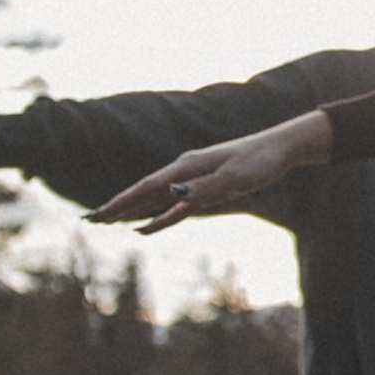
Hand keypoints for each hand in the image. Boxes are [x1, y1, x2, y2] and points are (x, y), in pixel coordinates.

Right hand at [89, 114, 331, 232]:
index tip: (99, 215)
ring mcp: (195, 178)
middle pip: (145, 192)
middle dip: (119, 206)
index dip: (122, 202)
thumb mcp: (234, 178)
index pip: (147, 187)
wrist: (282, 149)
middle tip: (92, 220)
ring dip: (134, 210)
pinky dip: (160, 215)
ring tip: (110, 221)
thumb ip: (203, 188)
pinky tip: (149, 225)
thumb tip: (172, 194)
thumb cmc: (260, 162)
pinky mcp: (207, 186)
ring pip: (157, 198)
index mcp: (187, 167)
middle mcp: (185, 171)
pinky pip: (177, 204)